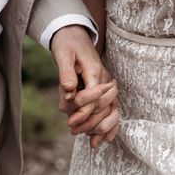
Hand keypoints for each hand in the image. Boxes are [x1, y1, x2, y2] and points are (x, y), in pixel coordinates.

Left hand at [51, 25, 119, 145]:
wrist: (74, 34)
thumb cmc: (67, 43)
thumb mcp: (63, 54)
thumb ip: (66, 73)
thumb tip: (69, 90)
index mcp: (94, 70)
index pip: (92, 96)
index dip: (82, 111)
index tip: (70, 123)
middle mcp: (102, 78)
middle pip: (101, 106)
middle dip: (88, 121)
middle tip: (73, 131)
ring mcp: (104, 83)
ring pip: (109, 109)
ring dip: (99, 126)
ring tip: (91, 141)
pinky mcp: (102, 87)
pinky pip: (110, 107)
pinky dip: (110, 123)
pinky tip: (106, 139)